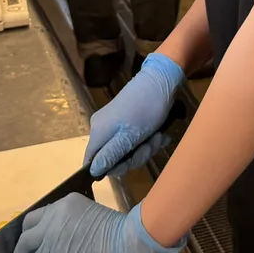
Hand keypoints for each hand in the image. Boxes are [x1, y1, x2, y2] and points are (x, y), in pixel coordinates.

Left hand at [12, 195, 181, 252]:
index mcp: (68, 201)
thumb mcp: (92, 219)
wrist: (125, 240)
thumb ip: (75, 226)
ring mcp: (51, 230)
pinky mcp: (51, 249)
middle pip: (29, 223)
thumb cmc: (119, 233)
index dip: (37, 227)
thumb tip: (63, 244)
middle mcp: (56, 211)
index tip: (36, 237)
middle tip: (24, 250)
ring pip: (26, 241)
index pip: (44, 212)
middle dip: (24, 238)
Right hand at [85, 53, 182, 177]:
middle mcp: (102, 128)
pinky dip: (148, 140)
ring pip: (128, 150)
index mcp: (98, 132)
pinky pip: (134, 140)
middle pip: (113, 158)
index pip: (93, 161)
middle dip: (136, 156)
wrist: (161, 81)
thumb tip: (92, 171)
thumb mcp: (129, 137)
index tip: (128, 165)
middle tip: (149, 146)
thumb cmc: (145, 110)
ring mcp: (115, 124)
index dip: (110, 168)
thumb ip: (110, 155)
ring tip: (158, 136)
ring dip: (146, 147)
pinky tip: (160, 134)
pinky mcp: (127, 121)